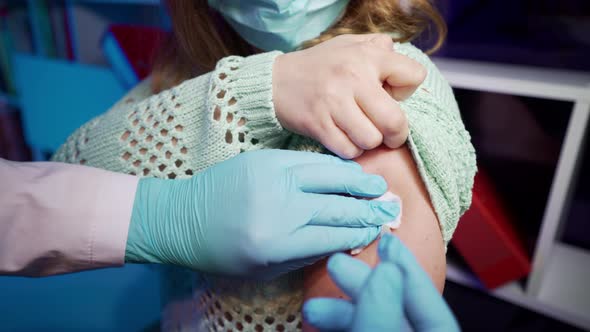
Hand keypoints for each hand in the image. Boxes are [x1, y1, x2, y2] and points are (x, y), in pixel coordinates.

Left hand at [125, 150, 400, 277]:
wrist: (182, 217)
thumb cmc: (223, 251)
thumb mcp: (265, 267)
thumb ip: (307, 252)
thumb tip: (346, 239)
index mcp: (276, 243)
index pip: (333, 236)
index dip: (360, 233)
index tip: (378, 229)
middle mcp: (277, 208)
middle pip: (336, 206)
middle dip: (367, 209)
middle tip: (390, 209)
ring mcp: (271, 178)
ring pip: (327, 176)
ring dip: (357, 181)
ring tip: (378, 185)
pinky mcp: (264, 159)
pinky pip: (307, 160)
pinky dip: (331, 165)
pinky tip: (347, 169)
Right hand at [273, 34, 425, 158]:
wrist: (275, 82)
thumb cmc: (319, 66)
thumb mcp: (349, 46)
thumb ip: (378, 48)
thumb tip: (399, 61)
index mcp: (366, 56)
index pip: (413, 76)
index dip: (407, 90)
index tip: (391, 95)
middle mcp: (352, 78)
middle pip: (395, 121)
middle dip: (396, 134)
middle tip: (388, 134)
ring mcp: (334, 103)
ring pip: (371, 140)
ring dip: (369, 142)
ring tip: (360, 133)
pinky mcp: (318, 124)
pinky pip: (348, 150)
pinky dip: (350, 150)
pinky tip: (343, 138)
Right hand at [303, 234, 459, 331]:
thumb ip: (383, 315)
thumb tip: (386, 271)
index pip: (430, 304)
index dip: (407, 269)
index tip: (387, 241)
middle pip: (393, 308)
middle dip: (362, 287)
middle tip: (336, 265)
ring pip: (368, 323)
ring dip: (340, 311)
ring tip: (313, 308)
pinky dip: (337, 326)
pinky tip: (316, 322)